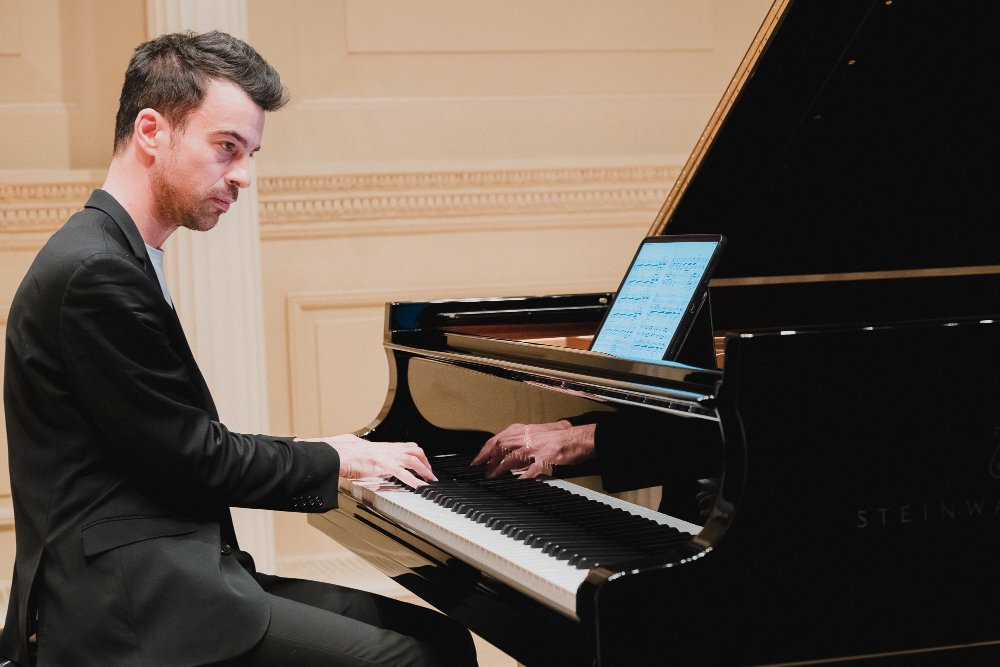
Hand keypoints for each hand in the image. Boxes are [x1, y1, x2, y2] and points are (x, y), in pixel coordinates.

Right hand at [299, 434, 435, 487]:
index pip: (408, 446)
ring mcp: (387, 456)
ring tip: (429, 481)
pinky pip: (403, 472)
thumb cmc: (347, 455)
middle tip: (431, 475)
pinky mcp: (383, 465)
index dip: (419, 455)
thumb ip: (373, 460)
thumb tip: (375, 468)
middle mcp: (389, 449)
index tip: (425, 464)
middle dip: (426, 462)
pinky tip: (418, 486)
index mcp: (385, 447)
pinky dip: (413, 479)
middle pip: (415, 451)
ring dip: (424, 470)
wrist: (339, 454)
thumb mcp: (365, 454)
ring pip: (413, 459)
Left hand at [471, 420, 596, 477]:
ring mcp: (536, 446)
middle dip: (488, 460)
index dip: (484, 451)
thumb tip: (509, 457)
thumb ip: (522, 444)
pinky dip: (523, 476)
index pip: (497, 439)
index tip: (477, 461)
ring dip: (500, 468)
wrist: (579, 437)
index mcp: (524, 430)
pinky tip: (518, 483)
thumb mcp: (537, 435)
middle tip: (483, 472)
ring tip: (494, 478)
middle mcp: (527, 436)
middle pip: (500, 446)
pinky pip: (532, 469)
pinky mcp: (547, 457)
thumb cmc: (560, 437)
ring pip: (512, 457)